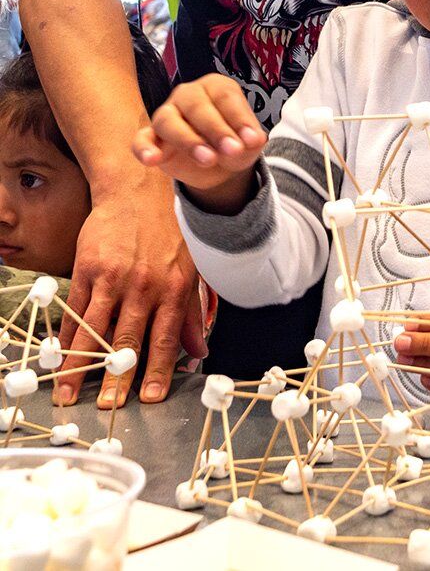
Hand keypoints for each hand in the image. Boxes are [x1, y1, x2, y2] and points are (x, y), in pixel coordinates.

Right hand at [56, 169, 206, 408]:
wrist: (140, 191)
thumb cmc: (170, 231)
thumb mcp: (193, 268)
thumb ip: (193, 312)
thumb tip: (200, 351)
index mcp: (175, 288)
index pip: (167, 339)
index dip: (160, 372)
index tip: (152, 399)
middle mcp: (145, 286)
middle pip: (128, 341)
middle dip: (117, 378)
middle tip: (107, 407)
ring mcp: (114, 278)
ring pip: (95, 331)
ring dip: (81, 366)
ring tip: (69, 394)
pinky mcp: (88, 270)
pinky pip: (76, 311)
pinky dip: (68, 336)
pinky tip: (61, 356)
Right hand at [132, 74, 265, 204]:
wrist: (220, 167)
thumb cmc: (235, 143)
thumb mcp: (249, 143)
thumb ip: (251, 140)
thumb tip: (254, 140)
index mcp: (217, 87)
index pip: (225, 97)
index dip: (239, 118)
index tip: (252, 140)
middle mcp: (189, 94)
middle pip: (197, 106)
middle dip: (216, 130)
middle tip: (233, 151)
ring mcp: (167, 114)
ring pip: (168, 120)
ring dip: (188, 140)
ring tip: (208, 159)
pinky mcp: (152, 137)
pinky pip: (141, 139)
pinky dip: (144, 148)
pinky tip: (152, 160)